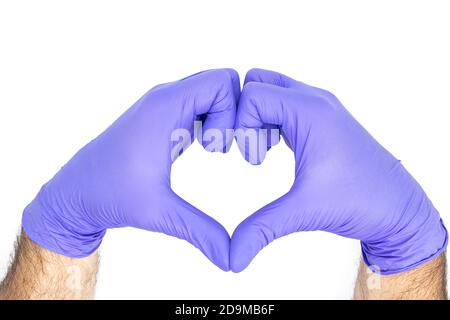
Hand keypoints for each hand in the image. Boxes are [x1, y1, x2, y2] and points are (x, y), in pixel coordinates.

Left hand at [22, 69, 239, 270]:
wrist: (76, 192)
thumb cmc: (108, 195)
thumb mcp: (159, 214)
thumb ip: (200, 232)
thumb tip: (232, 259)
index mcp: (165, 107)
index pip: (222, 83)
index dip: (234, 113)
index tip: (219, 149)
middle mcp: (165, 97)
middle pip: (222, 83)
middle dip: (234, 113)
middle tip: (222, 149)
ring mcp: (164, 105)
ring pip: (212, 92)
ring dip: (224, 117)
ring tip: (213, 149)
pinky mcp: (164, 117)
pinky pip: (200, 104)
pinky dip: (212, 120)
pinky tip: (205, 147)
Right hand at [231, 68, 447, 273]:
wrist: (398, 207)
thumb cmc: (363, 202)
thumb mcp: (305, 212)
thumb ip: (261, 229)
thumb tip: (231, 258)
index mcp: (311, 112)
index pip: (253, 95)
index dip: (240, 126)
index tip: (253, 159)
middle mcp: (315, 101)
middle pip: (258, 81)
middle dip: (244, 114)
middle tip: (253, 148)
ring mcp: (319, 107)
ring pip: (270, 89)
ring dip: (257, 115)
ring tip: (264, 150)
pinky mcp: (320, 118)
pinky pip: (283, 102)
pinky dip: (270, 119)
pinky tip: (275, 146)